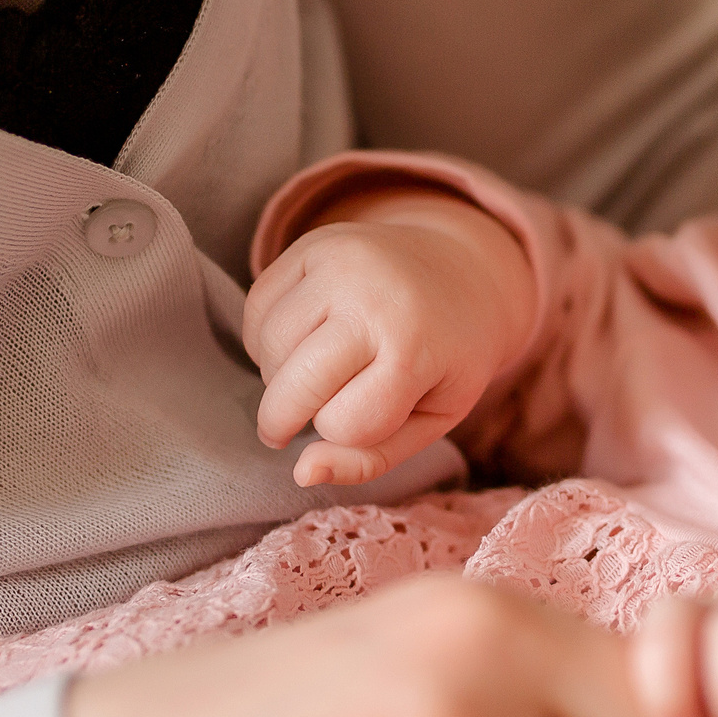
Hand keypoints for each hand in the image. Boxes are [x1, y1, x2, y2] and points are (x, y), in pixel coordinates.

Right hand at [242, 188, 536, 485]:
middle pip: (293, 389)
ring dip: (277, 377)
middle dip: (286, 420)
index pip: (344, 425)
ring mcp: (340, 264)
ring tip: (313, 375)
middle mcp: (374, 299)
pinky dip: (265, 339)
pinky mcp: (312, 243)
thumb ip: (372, 459)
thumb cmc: (447, 358)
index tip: (370, 416)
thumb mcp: (433, 418)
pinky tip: (301, 342)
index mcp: (416, 349)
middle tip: (296, 423)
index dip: (350, 432)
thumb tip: (302, 474)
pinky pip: (255, 311)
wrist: (461, 271)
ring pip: (267, 350)